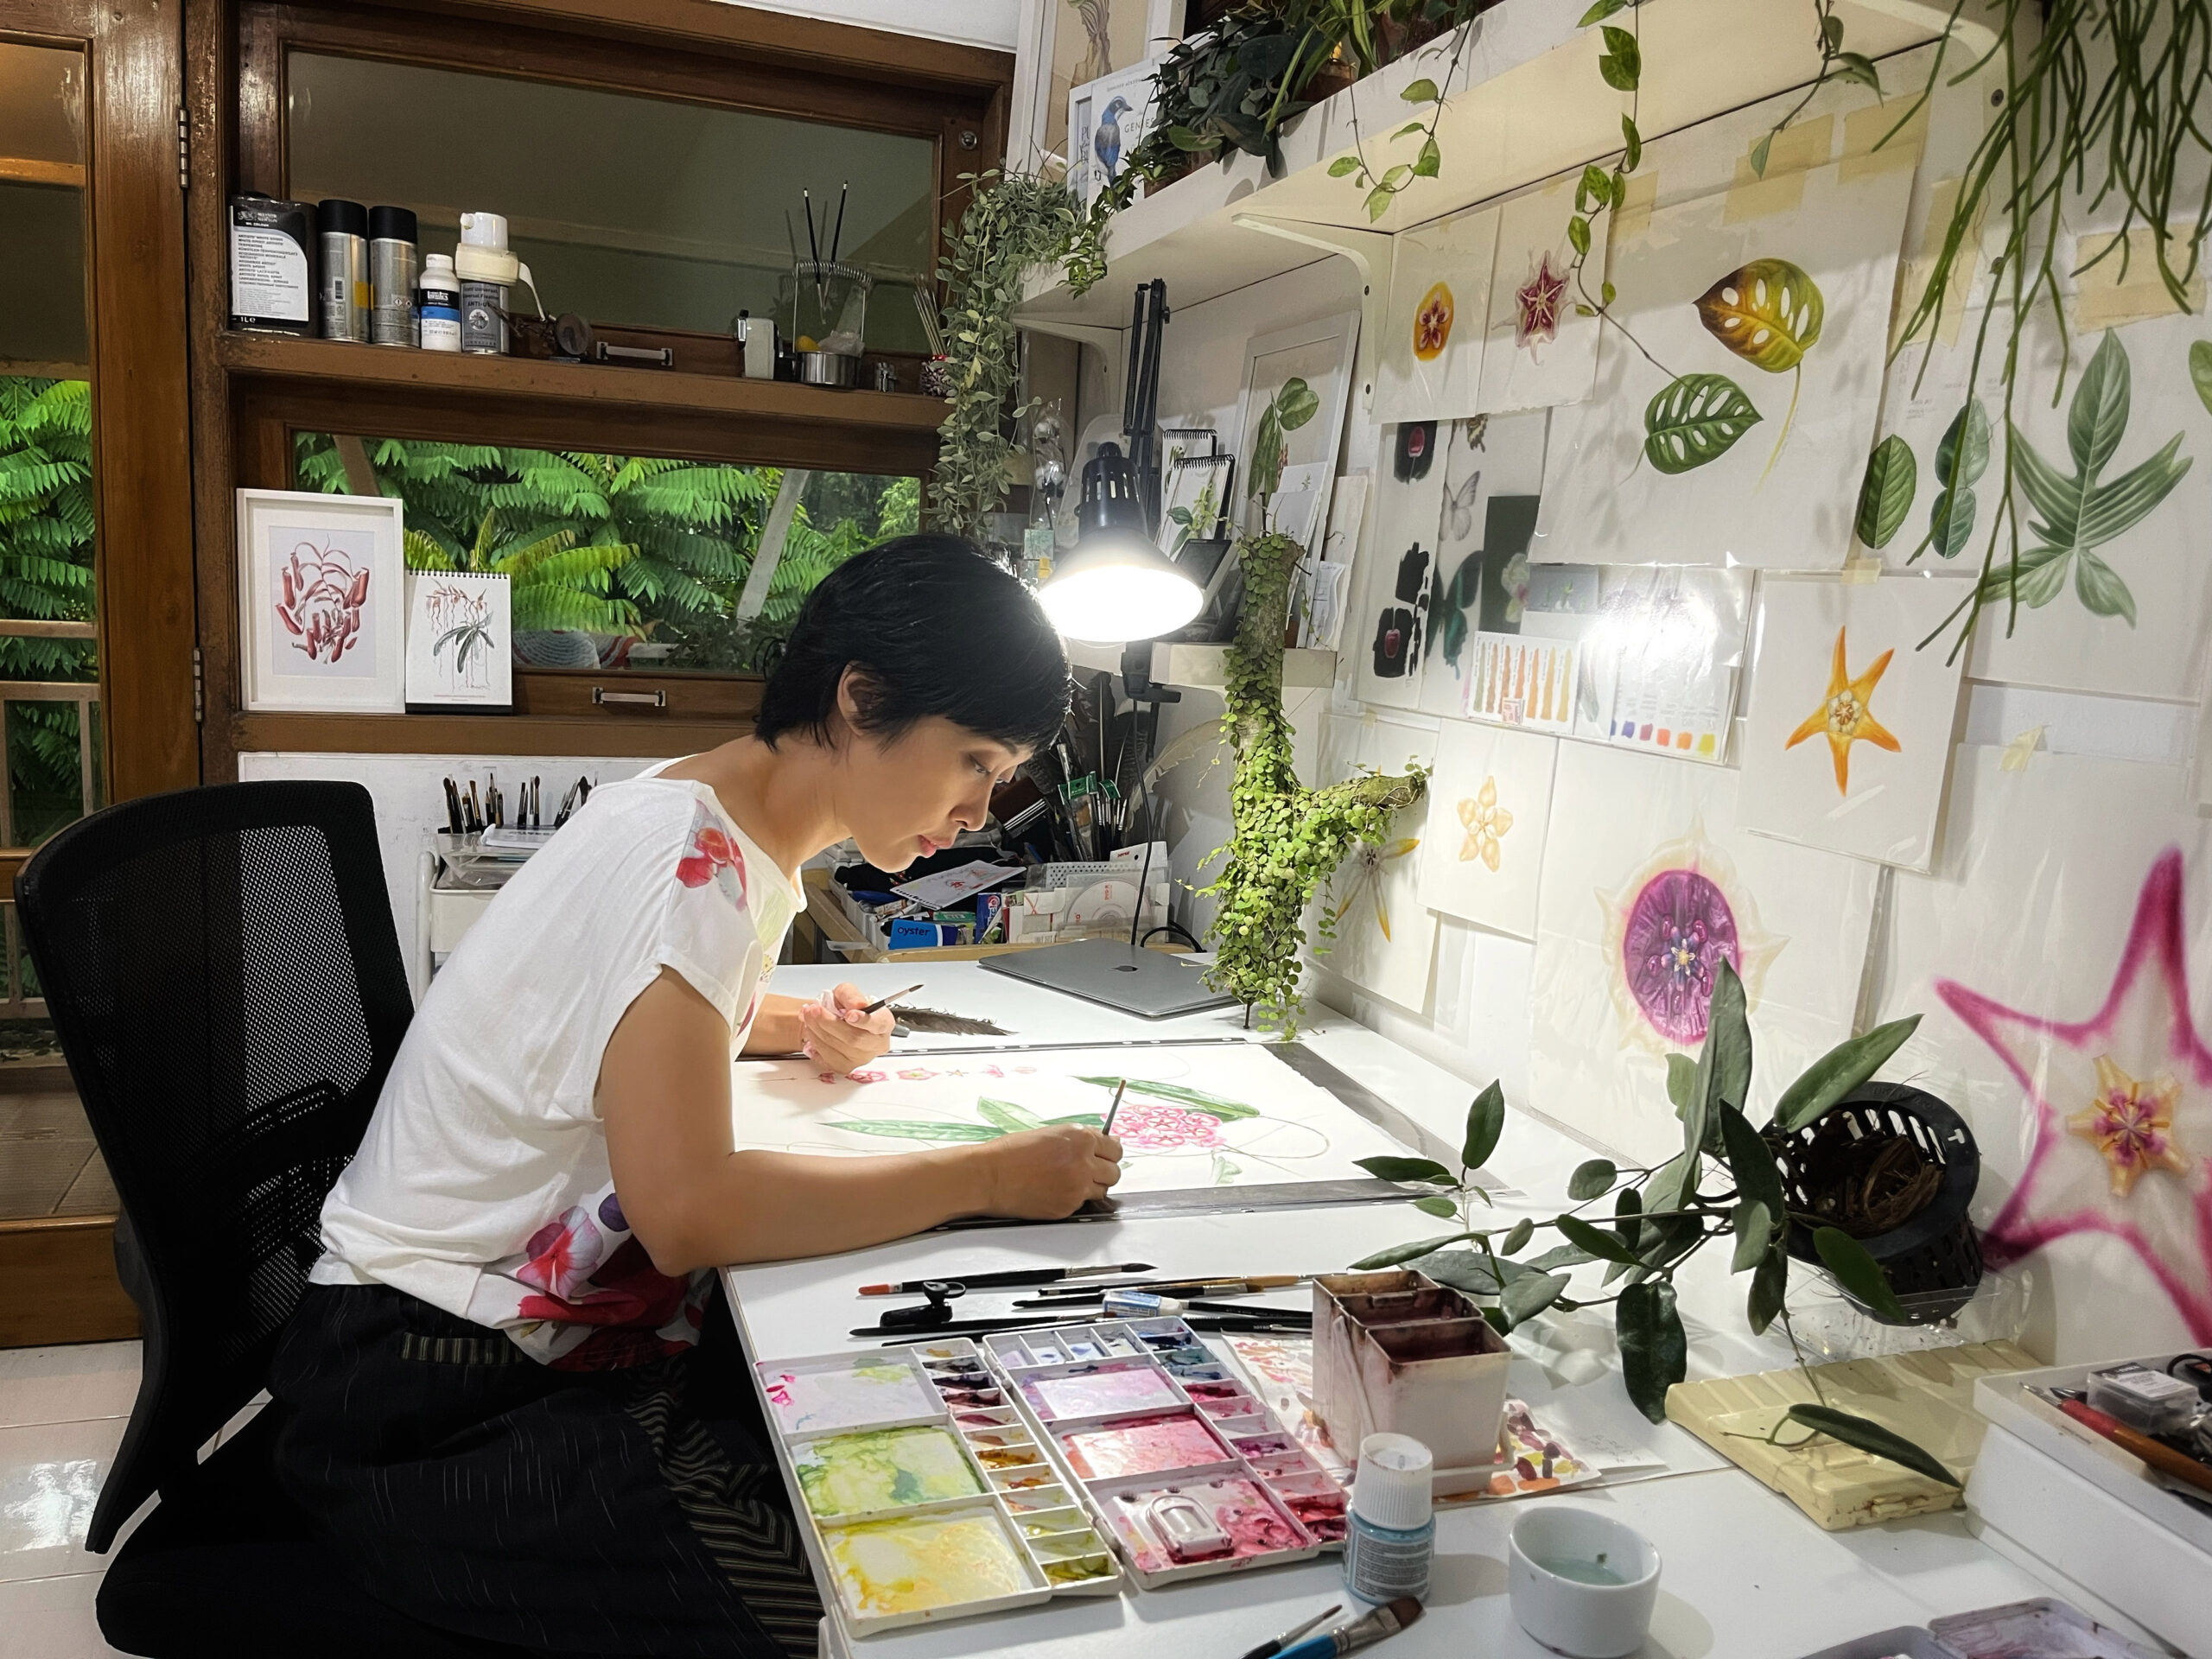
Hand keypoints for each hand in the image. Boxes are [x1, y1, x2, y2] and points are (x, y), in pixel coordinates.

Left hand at [797, 982, 893, 1071]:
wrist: (842, 1020)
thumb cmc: (849, 1008)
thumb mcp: (849, 992)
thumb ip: (851, 995)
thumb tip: (856, 1005)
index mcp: (883, 1023)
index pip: (877, 1024)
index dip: (863, 1020)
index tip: (849, 1015)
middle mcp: (876, 1044)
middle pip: (854, 1039)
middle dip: (829, 1023)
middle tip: (814, 1010)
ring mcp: (862, 1058)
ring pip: (838, 1050)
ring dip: (817, 1032)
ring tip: (808, 1017)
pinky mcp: (846, 1067)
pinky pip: (827, 1059)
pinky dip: (815, 1044)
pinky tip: (811, 1032)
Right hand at [975, 1125, 1123, 1219]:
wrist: (989, 1176)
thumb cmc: (1011, 1153)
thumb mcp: (1050, 1134)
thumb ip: (1079, 1140)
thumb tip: (1102, 1143)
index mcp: (1080, 1138)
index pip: (1115, 1148)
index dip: (1109, 1153)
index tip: (1105, 1155)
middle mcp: (1083, 1162)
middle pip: (1114, 1172)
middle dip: (1104, 1171)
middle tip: (1089, 1170)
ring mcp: (1076, 1187)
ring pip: (1102, 1190)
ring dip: (1092, 1186)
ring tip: (1070, 1181)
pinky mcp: (1067, 1207)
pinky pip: (1082, 1204)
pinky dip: (1074, 1199)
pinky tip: (1056, 1191)